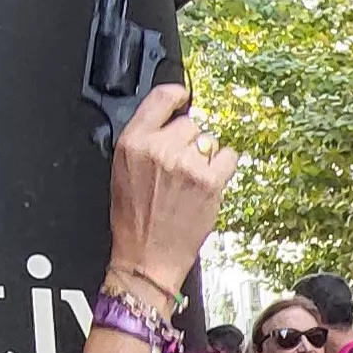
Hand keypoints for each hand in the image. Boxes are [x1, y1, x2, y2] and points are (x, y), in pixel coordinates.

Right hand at [102, 83, 239, 302]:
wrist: (147, 258)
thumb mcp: (124, 170)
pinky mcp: (209, 181)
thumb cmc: (134, 219)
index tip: (183, 98)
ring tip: (189, 182)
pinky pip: (228, 157)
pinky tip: (208, 184)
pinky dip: (223, 168)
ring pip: (209, 141)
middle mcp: (159, 148)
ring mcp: (187, 164)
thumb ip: (145, 140)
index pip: (160, 98)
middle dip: (188, 142)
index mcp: (132, 142)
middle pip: (190, 124)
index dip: (176, 95)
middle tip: (178, 169)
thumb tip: (171, 119)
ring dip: (205, 157)